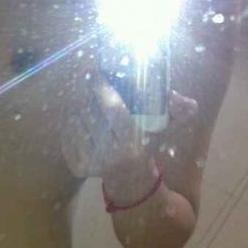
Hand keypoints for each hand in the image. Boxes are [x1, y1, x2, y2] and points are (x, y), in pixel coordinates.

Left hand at [60, 71, 197, 180]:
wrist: (129, 175)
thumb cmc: (148, 141)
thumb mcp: (169, 126)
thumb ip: (182, 110)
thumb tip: (174, 95)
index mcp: (133, 144)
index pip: (113, 109)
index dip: (101, 88)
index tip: (94, 72)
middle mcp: (110, 156)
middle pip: (90, 112)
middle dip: (88, 95)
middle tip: (91, 86)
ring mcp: (91, 164)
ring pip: (75, 121)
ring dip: (79, 107)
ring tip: (88, 105)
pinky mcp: (76, 167)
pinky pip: (65, 134)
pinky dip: (70, 122)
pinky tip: (81, 120)